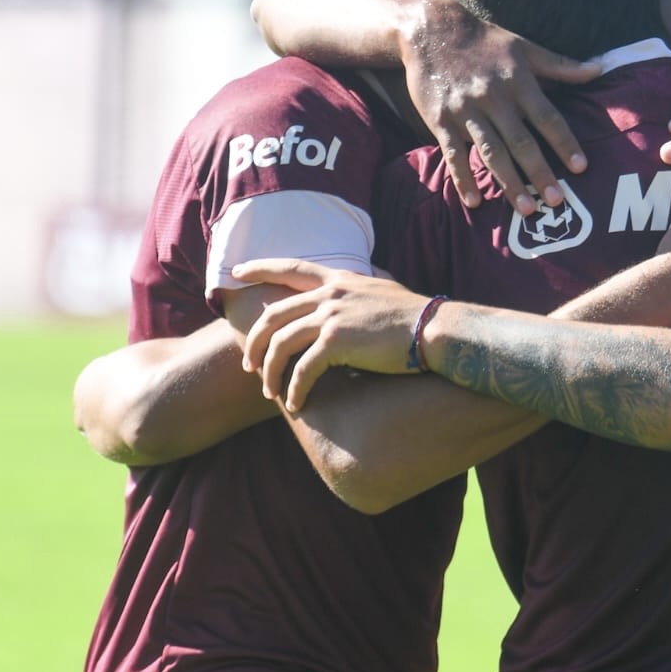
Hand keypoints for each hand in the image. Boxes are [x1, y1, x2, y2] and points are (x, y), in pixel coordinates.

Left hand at [233, 259, 433, 410]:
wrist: (434, 330)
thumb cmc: (416, 315)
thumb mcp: (386, 288)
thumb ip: (366, 284)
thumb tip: (369, 277)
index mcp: (340, 279)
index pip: (291, 268)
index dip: (260, 268)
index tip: (236, 273)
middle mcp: (330, 293)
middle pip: (273, 315)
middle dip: (254, 342)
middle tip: (249, 364)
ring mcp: (331, 316)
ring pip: (280, 345)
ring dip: (270, 372)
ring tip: (270, 392)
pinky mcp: (336, 342)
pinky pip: (302, 370)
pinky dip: (294, 390)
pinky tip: (296, 403)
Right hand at [405, 0, 600, 214]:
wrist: (431, 30)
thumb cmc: (485, 41)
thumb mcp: (525, 47)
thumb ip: (561, 65)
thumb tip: (599, 70)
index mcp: (518, 81)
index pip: (548, 117)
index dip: (565, 143)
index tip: (581, 167)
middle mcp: (494, 98)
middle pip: (521, 142)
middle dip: (540, 173)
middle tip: (557, 202)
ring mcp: (466, 111)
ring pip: (491, 152)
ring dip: (508, 183)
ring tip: (525, 209)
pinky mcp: (440, 120)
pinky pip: (453, 154)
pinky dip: (463, 178)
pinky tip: (474, 202)